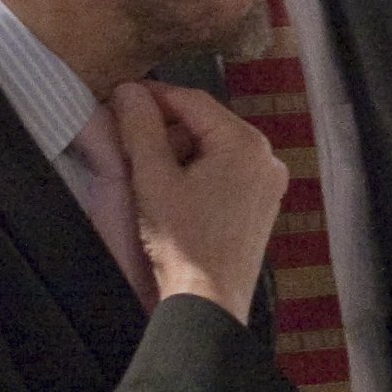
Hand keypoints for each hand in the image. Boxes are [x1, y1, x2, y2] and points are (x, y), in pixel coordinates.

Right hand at [112, 79, 285, 310]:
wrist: (209, 300)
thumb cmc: (183, 243)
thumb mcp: (152, 177)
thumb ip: (140, 128)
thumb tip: (129, 91)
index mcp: (245, 144)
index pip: (194, 101)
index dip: (154, 95)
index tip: (123, 97)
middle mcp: (266, 159)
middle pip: (206, 124)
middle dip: (166, 129)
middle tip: (129, 140)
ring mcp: (268, 183)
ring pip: (215, 148)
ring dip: (180, 152)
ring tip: (148, 174)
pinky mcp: (262, 205)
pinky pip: (226, 173)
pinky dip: (197, 173)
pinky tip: (172, 192)